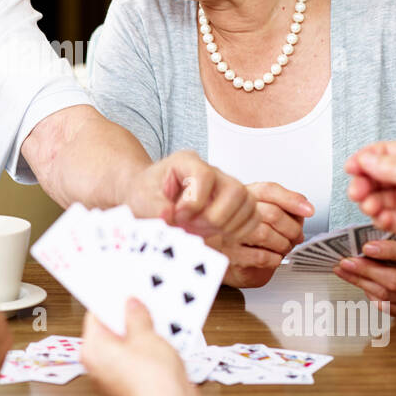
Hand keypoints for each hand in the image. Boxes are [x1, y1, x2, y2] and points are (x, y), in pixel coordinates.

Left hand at [81, 298, 193, 395]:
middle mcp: (100, 365)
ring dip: (142, 331)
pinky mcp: (135, 383)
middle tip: (142, 299)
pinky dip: (149, 347)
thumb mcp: (145, 335)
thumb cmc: (151, 380)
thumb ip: (136, 316)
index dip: (110, 300)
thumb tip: (131, 305)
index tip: (123, 288)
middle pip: (111, 330)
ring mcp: (117, 375)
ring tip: (157, 316)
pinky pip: (139, 357)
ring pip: (127, 344)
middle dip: (128, 315)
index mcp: (92, 350)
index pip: (95, 316)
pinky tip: (164, 337)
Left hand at [128, 150, 262, 241]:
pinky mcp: (234, 204)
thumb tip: (169, 216)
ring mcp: (226, 186)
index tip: (178, 216)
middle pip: (235, 190)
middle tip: (192, 225)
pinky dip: (240, 230)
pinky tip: (219, 234)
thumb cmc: (147, 193)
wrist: (149, 196)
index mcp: (187, 162)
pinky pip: (253, 216)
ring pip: (248, 203)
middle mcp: (212, 171)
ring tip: (202, 229)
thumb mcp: (142, 198)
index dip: (194, 201)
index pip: (205, 175)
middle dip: (215, 216)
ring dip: (227, 225)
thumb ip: (155, 208)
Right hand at [215, 182, 311, 287]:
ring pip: (265, 235)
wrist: (236, 261)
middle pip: (271, 213)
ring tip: (285, 247)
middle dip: (292, 228)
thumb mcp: (271, 215)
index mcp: (246, 196)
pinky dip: (275, 258)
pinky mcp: (232, 254)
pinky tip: (274, 257)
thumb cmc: (255, 234)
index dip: (292, 200)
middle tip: (297, 236)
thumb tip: (305, 208)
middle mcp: (235, 212)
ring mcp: (231, 233)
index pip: (269, 190)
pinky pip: (260, 256)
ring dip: (284, 244)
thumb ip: (288, 207)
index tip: (308, 210)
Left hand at [334, 239, 395, 320]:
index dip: (387, 251)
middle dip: (366, 271)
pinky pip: (389, 307)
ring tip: (346, 272)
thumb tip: (366, 241)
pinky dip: (372, 296)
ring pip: (389, 295)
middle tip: (345, 262)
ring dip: (362, 283)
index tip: (365, 247)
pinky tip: (362, 284)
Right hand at [344, 139, 395, 258]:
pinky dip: (378, 216)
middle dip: (364, 183)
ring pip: (377, 195)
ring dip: (369, 201)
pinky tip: (382, 218)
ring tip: (370, 206)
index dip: (365, 159)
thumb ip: (390, 166)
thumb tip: (365, 159)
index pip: (385, 152)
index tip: (351, 167)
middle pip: (376, 174)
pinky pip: (383, 214)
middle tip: (357, 191)